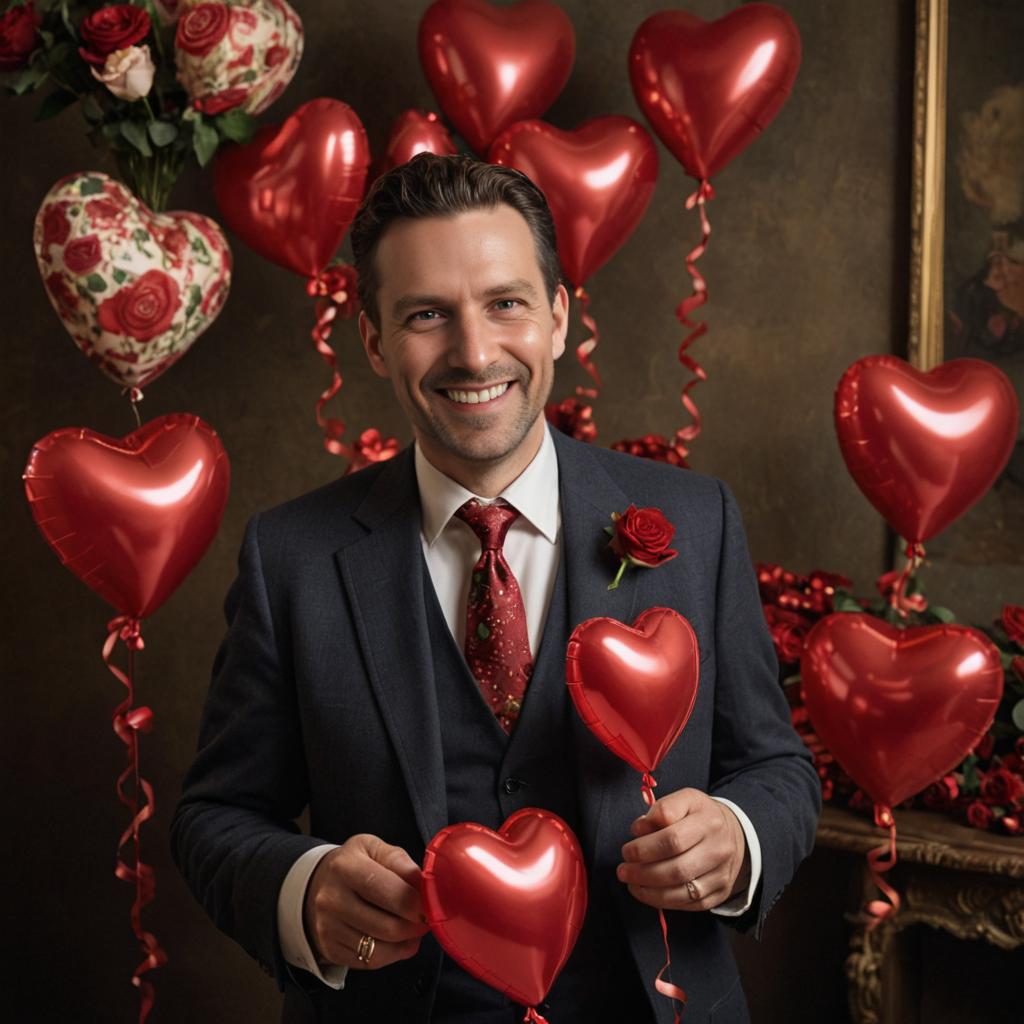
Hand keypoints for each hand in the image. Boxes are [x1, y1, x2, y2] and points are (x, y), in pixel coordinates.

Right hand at [303, 834, 429, 969]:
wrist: (317, 884)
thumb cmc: (354, 863)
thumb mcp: (374, 849)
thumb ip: (400, 862)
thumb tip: (424, 884)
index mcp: (345, 866)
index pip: (388, 891)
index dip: (416, 903)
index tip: (431, 905)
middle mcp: (332, 899)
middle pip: (388, 927)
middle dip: (416, 926)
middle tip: (427, 919)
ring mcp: (328, 928)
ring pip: (380, 949)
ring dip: (406, 943)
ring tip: (414, 929)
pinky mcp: (330, 949)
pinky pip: (370, 962)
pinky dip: (392, 955)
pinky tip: (398, 941)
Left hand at [616, 788, 750, 911]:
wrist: (732, 833)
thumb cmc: (698, 815)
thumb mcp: (684, 799)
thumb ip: (662, 809)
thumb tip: (639, 829)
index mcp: (708, 821)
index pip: (673, 839)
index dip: (645, 848)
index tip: (626, 851)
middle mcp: (719, 850)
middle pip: (678, 869)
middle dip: (643, 873)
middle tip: (623, 870)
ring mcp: (722, 874)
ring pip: (683, 891)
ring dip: (650, 891)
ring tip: (630, 883)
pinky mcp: (720, 893)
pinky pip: (690, 904)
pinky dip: (663, 901)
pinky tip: (646, 893)